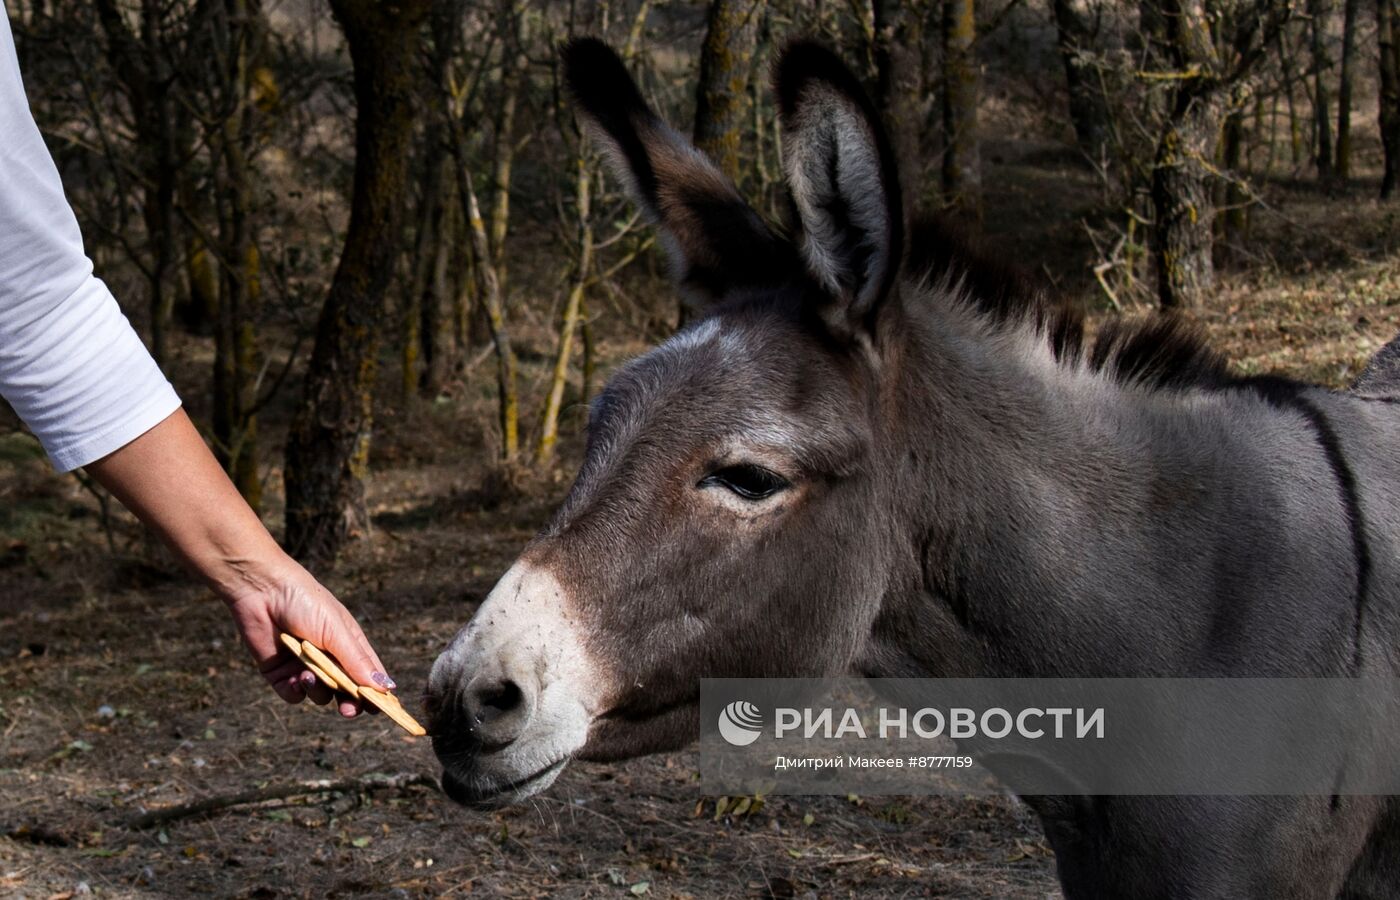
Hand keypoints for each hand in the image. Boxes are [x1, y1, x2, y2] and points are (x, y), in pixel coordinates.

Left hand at [222, 554, 394, 717]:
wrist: (262, 591)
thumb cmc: (306, 603)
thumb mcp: (336, 632)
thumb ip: (357, 662)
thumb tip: (385, 687)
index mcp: (349, 645)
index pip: (369, 674)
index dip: (377, 692)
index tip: (382, 708)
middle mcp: (329, 658)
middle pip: (346, 691)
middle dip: (349, 702)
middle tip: (348, 710)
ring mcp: (304, 666)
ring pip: (320, 695)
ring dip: (317, 690)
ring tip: (306, 675)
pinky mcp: (280, 673)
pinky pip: (293, 695)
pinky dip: (295, 691)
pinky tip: (293, 679)